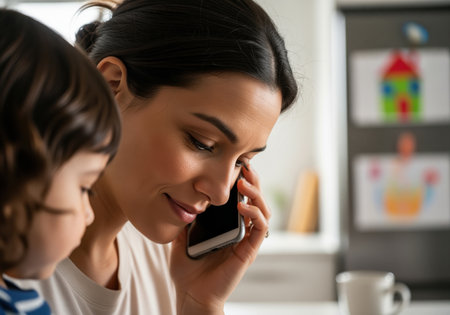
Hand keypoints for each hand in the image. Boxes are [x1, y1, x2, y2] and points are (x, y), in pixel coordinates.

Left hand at [170, 163, 270, 314]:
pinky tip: (242, 206)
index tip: (235, 164)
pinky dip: (254, 214)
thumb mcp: (181, 235)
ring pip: (263, 210)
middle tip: (245, 166)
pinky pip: (259, 229)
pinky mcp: (248, 250)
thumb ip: (183, 218)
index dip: (242, 180)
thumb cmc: (187, 268)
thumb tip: (178, 196)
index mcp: (227, 224)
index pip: (241, 197)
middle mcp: (240, 229)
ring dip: (256, 194)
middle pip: (255, 199)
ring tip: (244, 182)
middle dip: (253, 180)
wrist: (191, 294)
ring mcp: (246, 239)